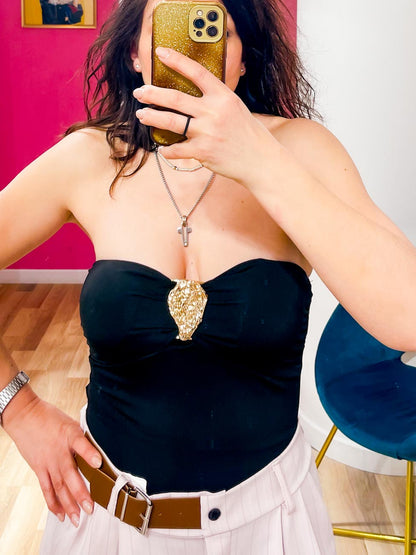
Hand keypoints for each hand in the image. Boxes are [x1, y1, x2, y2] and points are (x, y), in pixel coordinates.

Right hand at [3, 397, 101, 526]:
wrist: (25, 416)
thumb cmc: (51, 417)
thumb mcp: (72, 422)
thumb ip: (84, 437)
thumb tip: (101, 448)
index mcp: (71, 435)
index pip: (81, 444)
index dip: (90, 453)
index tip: (99, 463)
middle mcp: (59, 451)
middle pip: (70, 474)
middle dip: (80, 493)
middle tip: (90, 508)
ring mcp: (48, 462)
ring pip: (59, 486)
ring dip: (68, 504)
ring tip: (77, 518)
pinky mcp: (39, 468)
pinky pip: (47, 489)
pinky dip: (53, 503)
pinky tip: (60, 514)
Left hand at [133, 47, 278, 183]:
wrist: (259, 160)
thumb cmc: (247, 134)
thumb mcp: (235, 108)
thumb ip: (215, 100)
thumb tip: (191, 96)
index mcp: (223, 96)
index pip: (196, 72)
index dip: (177, 61)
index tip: (161, 53)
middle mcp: (213, 112)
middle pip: (176, 98)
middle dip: (153, 94)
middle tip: (140, 92)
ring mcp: (207, 132)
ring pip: (171, 122)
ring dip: (152, 117)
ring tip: (141, 115)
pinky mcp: (202, 152)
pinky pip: (176, 149)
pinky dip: (167, 150)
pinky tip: (162, 149)